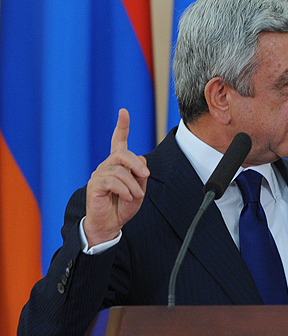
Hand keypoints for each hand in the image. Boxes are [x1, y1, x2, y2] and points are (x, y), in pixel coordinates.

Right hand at [84, 109, 149, 246]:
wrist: (111, 224)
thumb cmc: (124, 205)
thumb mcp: (139, 188)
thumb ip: (141, 174)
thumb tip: (141, 162)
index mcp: (118, 164)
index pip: (119, 141)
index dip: (122, 126)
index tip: (123, 112)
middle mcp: (107, 165)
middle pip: (123, 154)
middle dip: (137, 164)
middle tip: (145, 176)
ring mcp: (99, 174)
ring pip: (120, 170)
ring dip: (133, 184)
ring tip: (136, 196)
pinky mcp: (94, 184)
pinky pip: (112, 181)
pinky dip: (124, 190)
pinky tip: (127, 198)